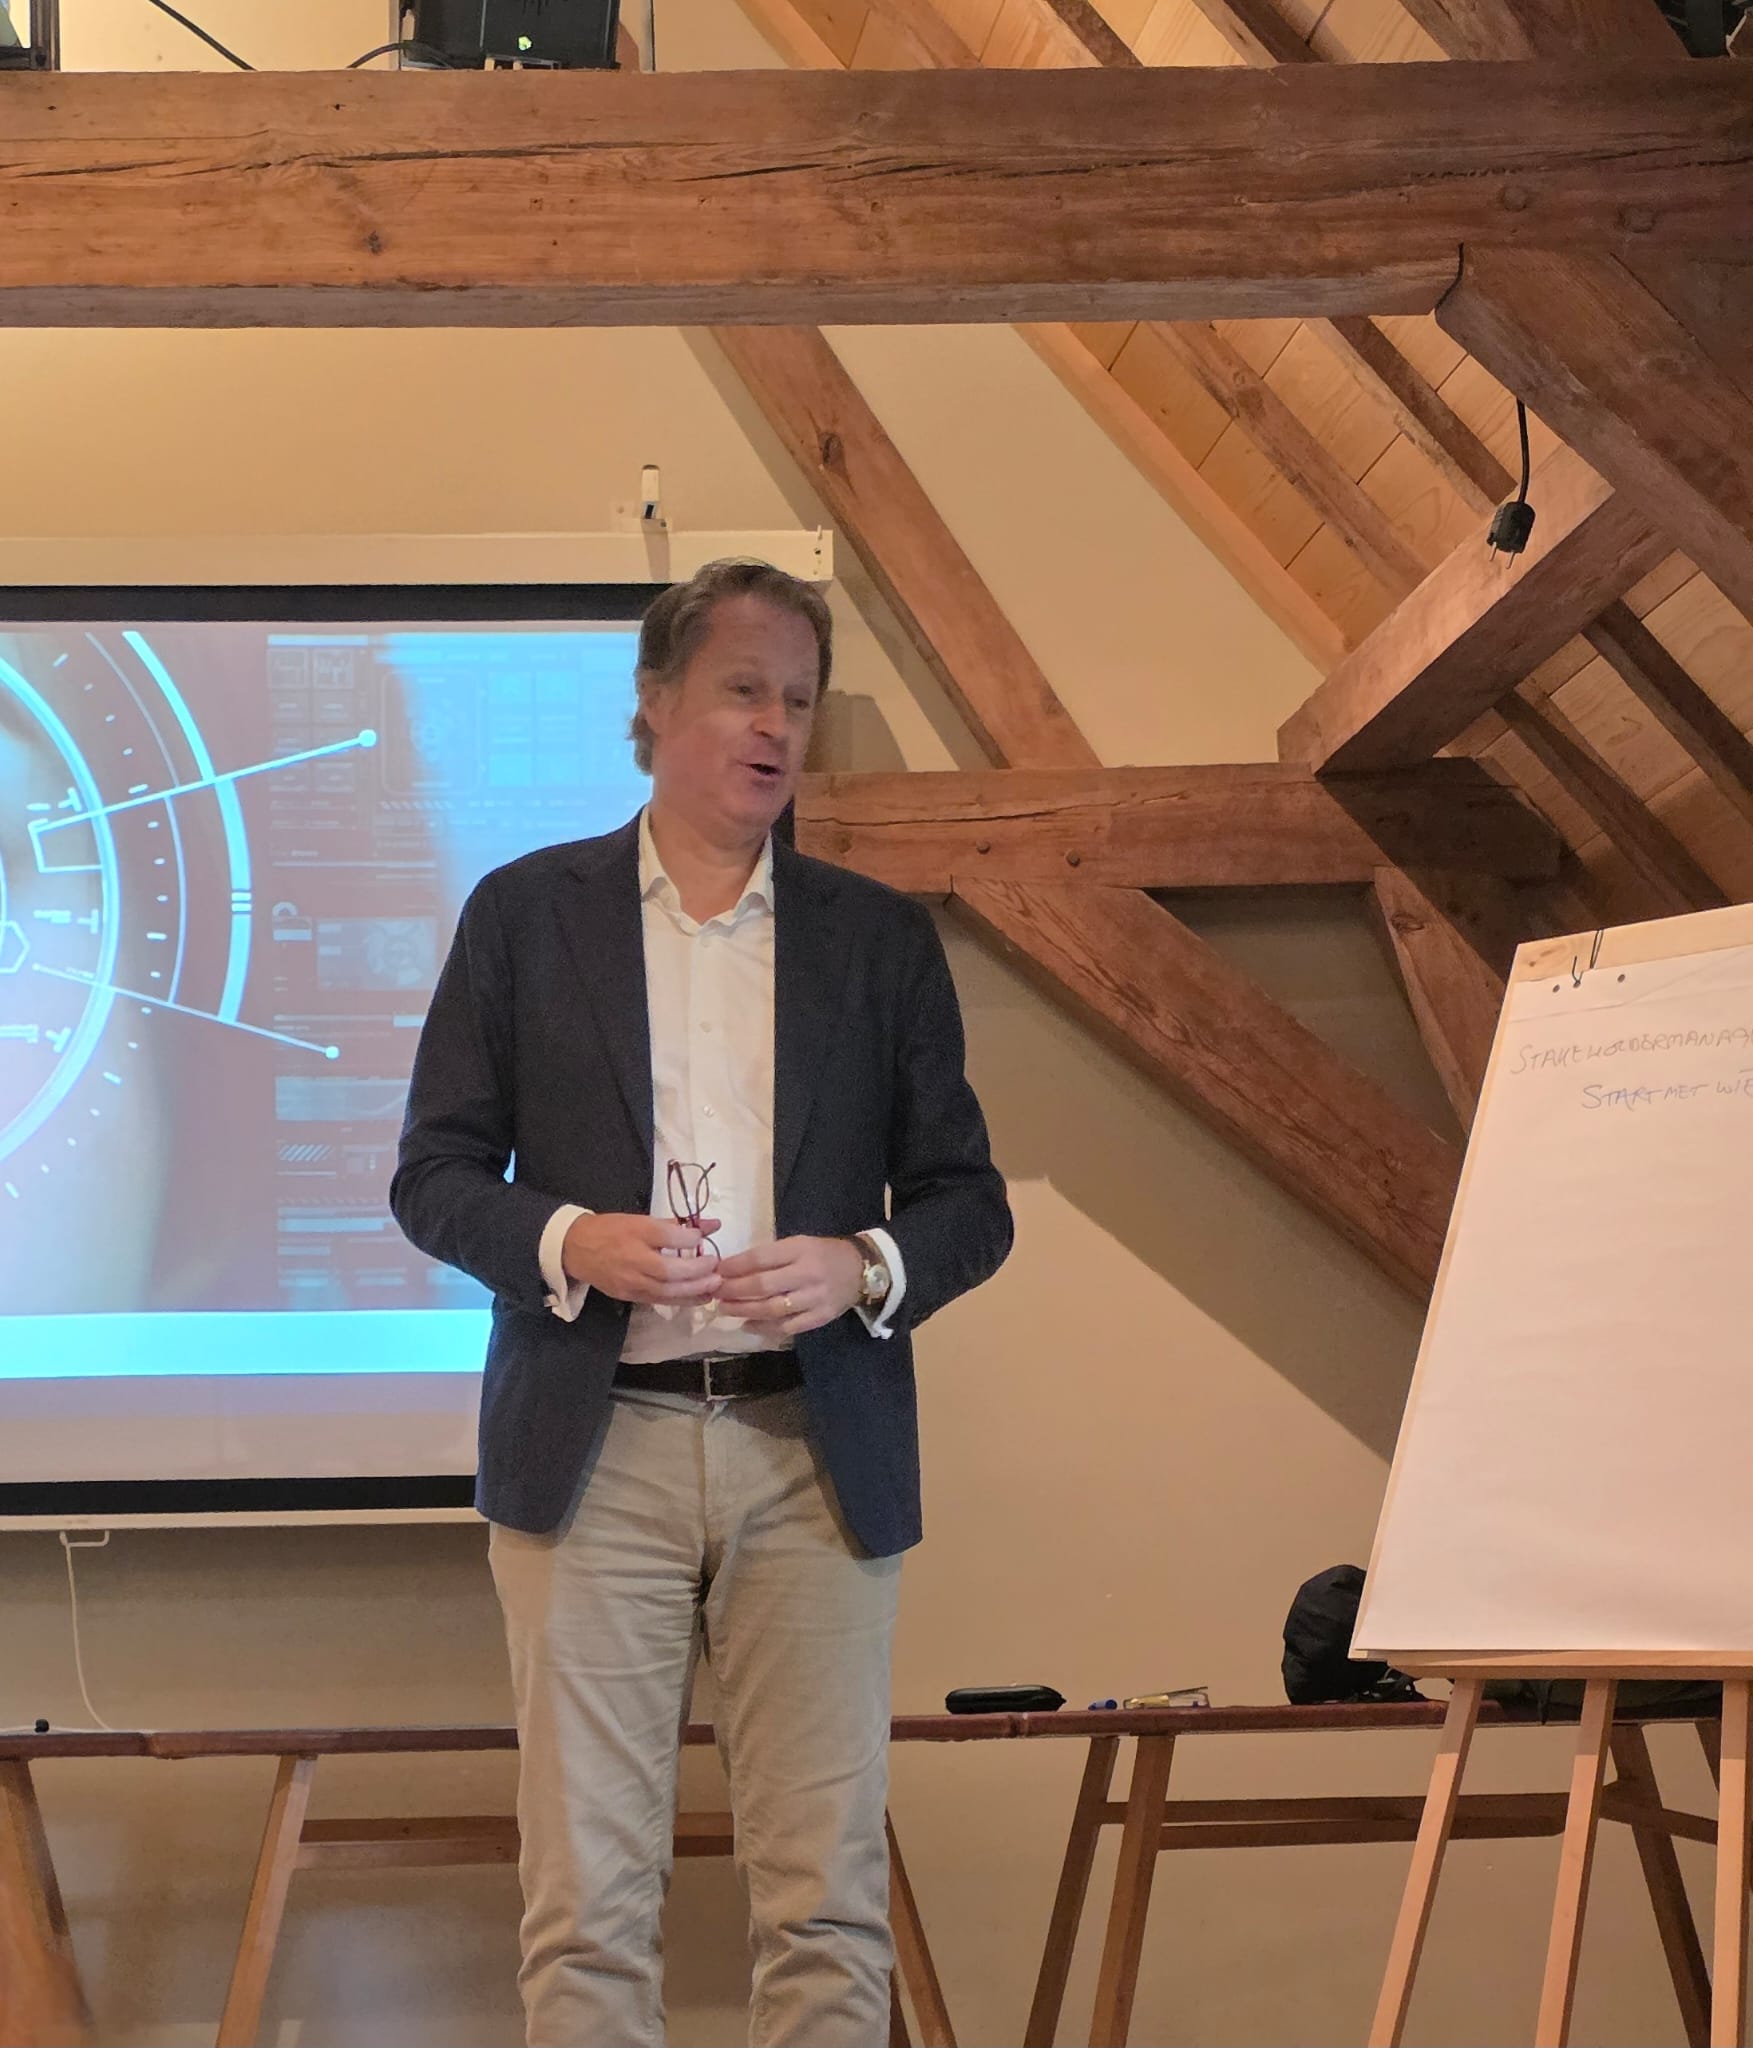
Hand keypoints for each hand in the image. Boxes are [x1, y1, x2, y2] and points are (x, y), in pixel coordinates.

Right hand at [561, 1211, 721, 1306]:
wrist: (576, 1248)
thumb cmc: (612, 1229)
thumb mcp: (642, 1220)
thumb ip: (678, 1225)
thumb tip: (713, 1225)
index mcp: (636, 1232)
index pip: (668, 1237)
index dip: (690, 1239)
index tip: (703, 1238)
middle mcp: (634, 1259)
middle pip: (670, 1271)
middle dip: (698, 1272)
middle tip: (717, 1269)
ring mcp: (630, 1281)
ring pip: (666, 1291)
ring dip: (694, 1291)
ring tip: (714, 1287)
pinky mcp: (628, 1296)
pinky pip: (658, 1300)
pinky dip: (681, 1300)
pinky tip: (698, 1297)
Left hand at [715, 1236, 862, 1336]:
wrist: (861, 1269)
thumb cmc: (823, 1253)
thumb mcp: (799, 1244)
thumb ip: (771, 1256)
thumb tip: (733, 1269)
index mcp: (801, 1250)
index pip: (761, 1258)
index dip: (735, 1266)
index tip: (717, 1271)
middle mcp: (808, 1274)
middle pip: (763, 1286)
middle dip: (734, 1290)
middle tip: (715, 1292)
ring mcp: (815, 1298)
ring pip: (773, 1309)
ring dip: (744, 1311)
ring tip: (725, 1309)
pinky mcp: (820, 1317)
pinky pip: (788, 1327)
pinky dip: (765, 1328)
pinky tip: (748, 1325)